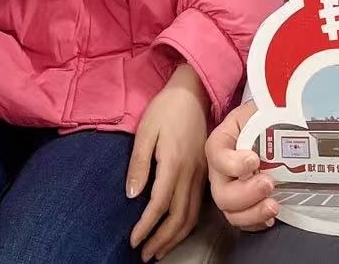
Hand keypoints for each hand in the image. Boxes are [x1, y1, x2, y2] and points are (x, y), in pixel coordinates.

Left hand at [127, 64, 208, 261]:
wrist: (194, 90)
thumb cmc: (166, 108)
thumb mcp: (145, 131)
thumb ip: (139, 164)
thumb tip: (132, 196)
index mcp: (174, 163)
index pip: (159, 204)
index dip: (146, 226)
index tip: (133, 241)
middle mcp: (191, 173)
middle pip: (178, 217)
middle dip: (161, 240)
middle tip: (145, 255)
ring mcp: (202, 173)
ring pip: (191, 215)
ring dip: (175, 237)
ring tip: (159, 251)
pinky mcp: (206, 171)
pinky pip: (198, 206)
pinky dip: (187, 224)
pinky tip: (177, 230)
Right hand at [205, 101, 278, 231]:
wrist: (269, 130)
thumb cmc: (263, 118)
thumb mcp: (259, 109)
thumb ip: (262, 111)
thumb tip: (280, 109)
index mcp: (221, 142)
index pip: (216, 154)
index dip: (232, 163)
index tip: (254, 160)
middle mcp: (220, 170)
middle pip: (221, 192)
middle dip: (246, 193)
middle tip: (269, 184)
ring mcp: (230, 189)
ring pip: (230, 211)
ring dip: (252, 213)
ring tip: (274, 205)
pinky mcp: (243, 204)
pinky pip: (243, 222)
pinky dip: (256, 223)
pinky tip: (270, 217)